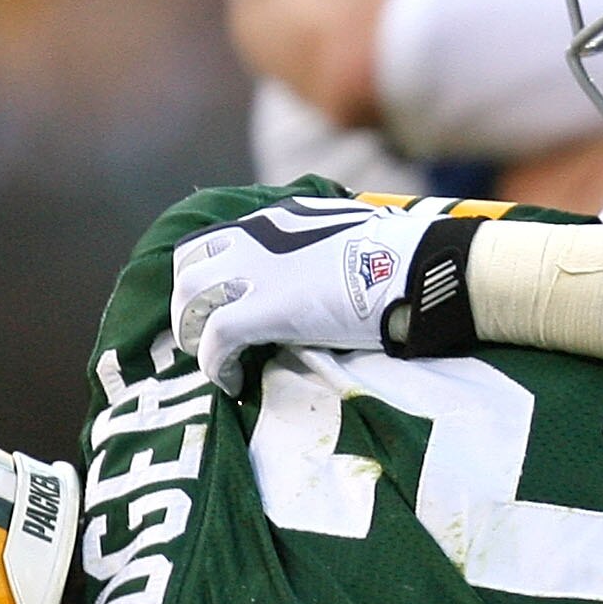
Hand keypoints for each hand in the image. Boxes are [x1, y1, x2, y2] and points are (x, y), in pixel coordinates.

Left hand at [171, 195, 435, 393]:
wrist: (415, 267)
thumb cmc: (399, 253)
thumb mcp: (345, 231)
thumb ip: (316, 242)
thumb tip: (323, 264)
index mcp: (275, 220)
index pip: (211, 242)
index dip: (204, 279)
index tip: (216, 306)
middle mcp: (254, 239)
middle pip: (187, 270)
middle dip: (190, 309)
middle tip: (208, 339)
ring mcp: (256, 273)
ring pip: (189, 302)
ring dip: (195, 336)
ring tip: (218, 362)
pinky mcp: (264, 309)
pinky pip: (215, 339)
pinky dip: (216, 366)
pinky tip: (234, 383)